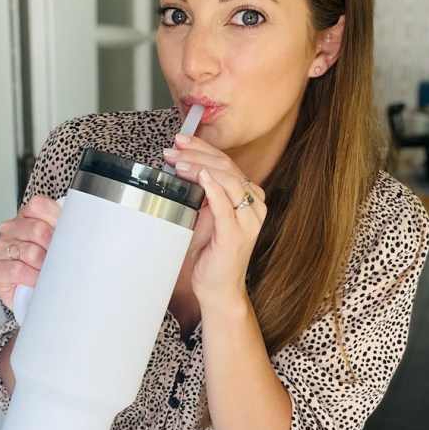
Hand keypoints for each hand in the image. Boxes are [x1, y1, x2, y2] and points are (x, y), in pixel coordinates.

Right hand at [0, 195, 61, 310]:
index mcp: (26, 216)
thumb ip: (68, 231)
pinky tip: (36, 281)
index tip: (66, 237)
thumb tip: (83, 230)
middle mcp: (10, 228)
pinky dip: (32, 278)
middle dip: (54, 249)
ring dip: (44, 267)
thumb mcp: (59, 244)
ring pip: (30, 252)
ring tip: (48, 273)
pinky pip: (17, 270)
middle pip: (38, 230)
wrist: (32, 295)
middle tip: (60, 261)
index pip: (39, 206)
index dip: (56, 221)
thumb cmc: (46, 267)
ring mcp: (0, 247)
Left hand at [163, 135, 266, 304]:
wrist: (219, 287)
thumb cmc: (211, 253)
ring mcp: (248, 220)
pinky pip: (226, 205)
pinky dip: (213, 188)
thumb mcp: (206, 216)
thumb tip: (179, 169)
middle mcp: (255, 205)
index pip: (227, 163)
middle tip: (173, 150)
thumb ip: (202, 194)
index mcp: (250, 197)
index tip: (180, 142)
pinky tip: (201, 177)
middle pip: (228, 167)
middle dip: (198, 154)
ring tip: (178, 163)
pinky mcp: (236, 235)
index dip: (203, 149)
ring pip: (229, 180)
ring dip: (200, 167)